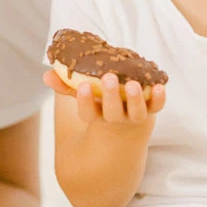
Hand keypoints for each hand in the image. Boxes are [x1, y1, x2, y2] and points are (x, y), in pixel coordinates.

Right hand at [43, 67, 164, 127]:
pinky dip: (159, 98)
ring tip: (132, 84)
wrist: (126, 132)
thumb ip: (66, 86)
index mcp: (97, 117)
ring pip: (137, 112)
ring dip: (135, 99)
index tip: (83, 86)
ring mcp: (134, 117)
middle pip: (113, 113)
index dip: (85, 101)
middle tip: (108, 78)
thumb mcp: (83, 99)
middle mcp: (116, 119)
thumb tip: (46, 75)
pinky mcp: (151, 111)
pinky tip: (160, 85)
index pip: (88, 113)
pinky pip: (157, 107)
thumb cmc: (99, 107)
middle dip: (111, 96)